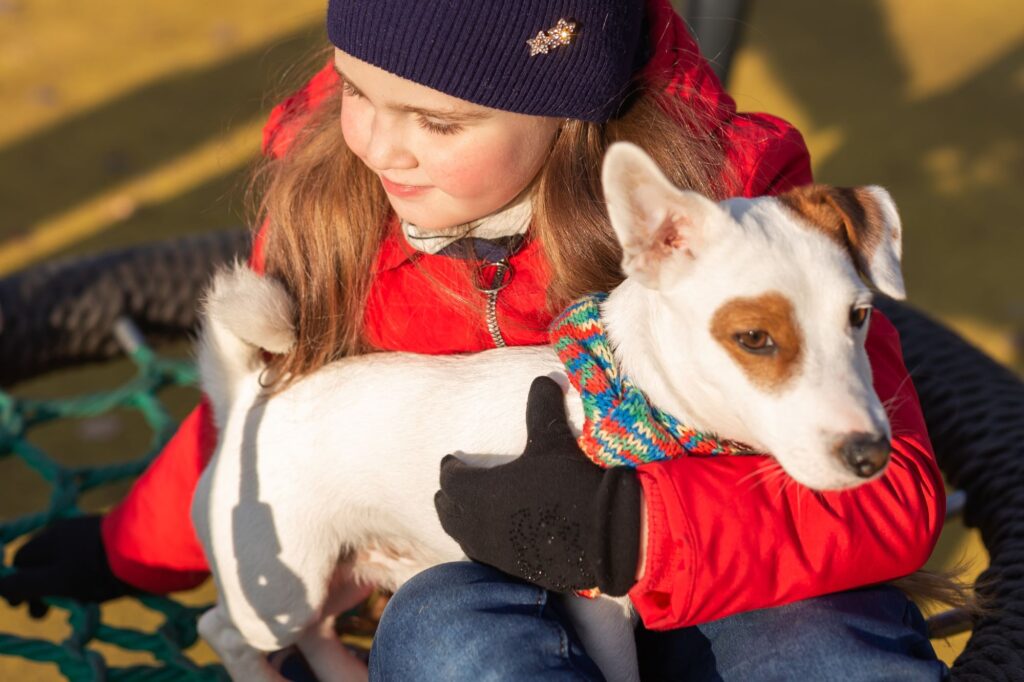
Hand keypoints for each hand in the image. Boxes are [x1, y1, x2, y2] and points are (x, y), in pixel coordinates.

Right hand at [0, 515, 134, 616]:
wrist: (151, 547)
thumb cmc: (99, 566)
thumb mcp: (56, 581)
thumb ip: (24, 584)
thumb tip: (1, 586)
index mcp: (48, 538)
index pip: (20, 563)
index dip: (20, 587)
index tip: (32, 607)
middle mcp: (66, 530)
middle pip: (43, 562)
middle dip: (43, 588)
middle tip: (50, 610)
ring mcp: (89, 531)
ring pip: (67, 561)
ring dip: (66, 583)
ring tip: (80, 599)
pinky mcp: (111, 537)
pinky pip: (89, 558)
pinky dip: (88, 574)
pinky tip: (102, 586)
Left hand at [435, 376, 641, 595]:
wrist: (604, 536)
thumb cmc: (571, 483)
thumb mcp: (554, 439)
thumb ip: (543, 405)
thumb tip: (544, 377)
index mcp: (479, 492)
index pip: (451, 479)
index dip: (451, 467)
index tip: (452, 460)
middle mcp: (479, 525)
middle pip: (449, 512)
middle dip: (448, 498)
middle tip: (449, 489)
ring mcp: (496, 552)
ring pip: (465, 538)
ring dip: (461, 524)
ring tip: (466, 516)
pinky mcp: (517, 571)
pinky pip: (487, 558)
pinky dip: (483, 545)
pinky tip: (496, 540)